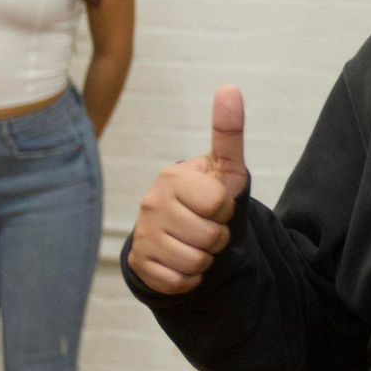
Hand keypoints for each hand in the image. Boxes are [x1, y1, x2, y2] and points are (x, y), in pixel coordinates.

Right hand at [127, 85, 249, 293]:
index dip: (226, 208)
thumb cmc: (208, 197)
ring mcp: (143, 234)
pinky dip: (190, 279)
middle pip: (209, 236)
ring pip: (195, 262)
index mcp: (174, 177)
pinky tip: (184, 263)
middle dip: (218, 236)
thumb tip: (230, 87)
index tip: (218, 204)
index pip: (218, 203)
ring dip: (206, 259)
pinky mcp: (140, 264)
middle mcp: (152, 203)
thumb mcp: (224, 167)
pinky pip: (178, 283)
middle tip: (208, 227)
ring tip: (197, 243)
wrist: (180, 233)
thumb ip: (228, 132)